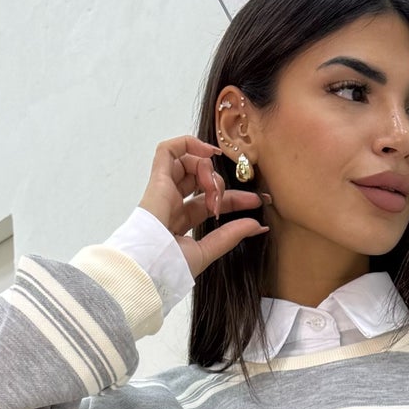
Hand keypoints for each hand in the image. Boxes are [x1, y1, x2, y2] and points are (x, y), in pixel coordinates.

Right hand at [139, 135, 266, 277]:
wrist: (150, 265)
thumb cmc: (169, 265)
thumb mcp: (208, 250)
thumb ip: (231, 235)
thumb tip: (257, 225)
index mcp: (180, 221)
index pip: (212, 201)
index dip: (236, 198)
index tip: (258, 200)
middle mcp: (172, 203)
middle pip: (201, 180)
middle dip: (219, 184)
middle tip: (220, 201)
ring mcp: (164, 190)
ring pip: (188, 163)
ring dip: (207, 169)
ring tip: (210, 187)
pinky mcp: (157, 179)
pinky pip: (168, 150)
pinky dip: (188, 143)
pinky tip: (206, 153)